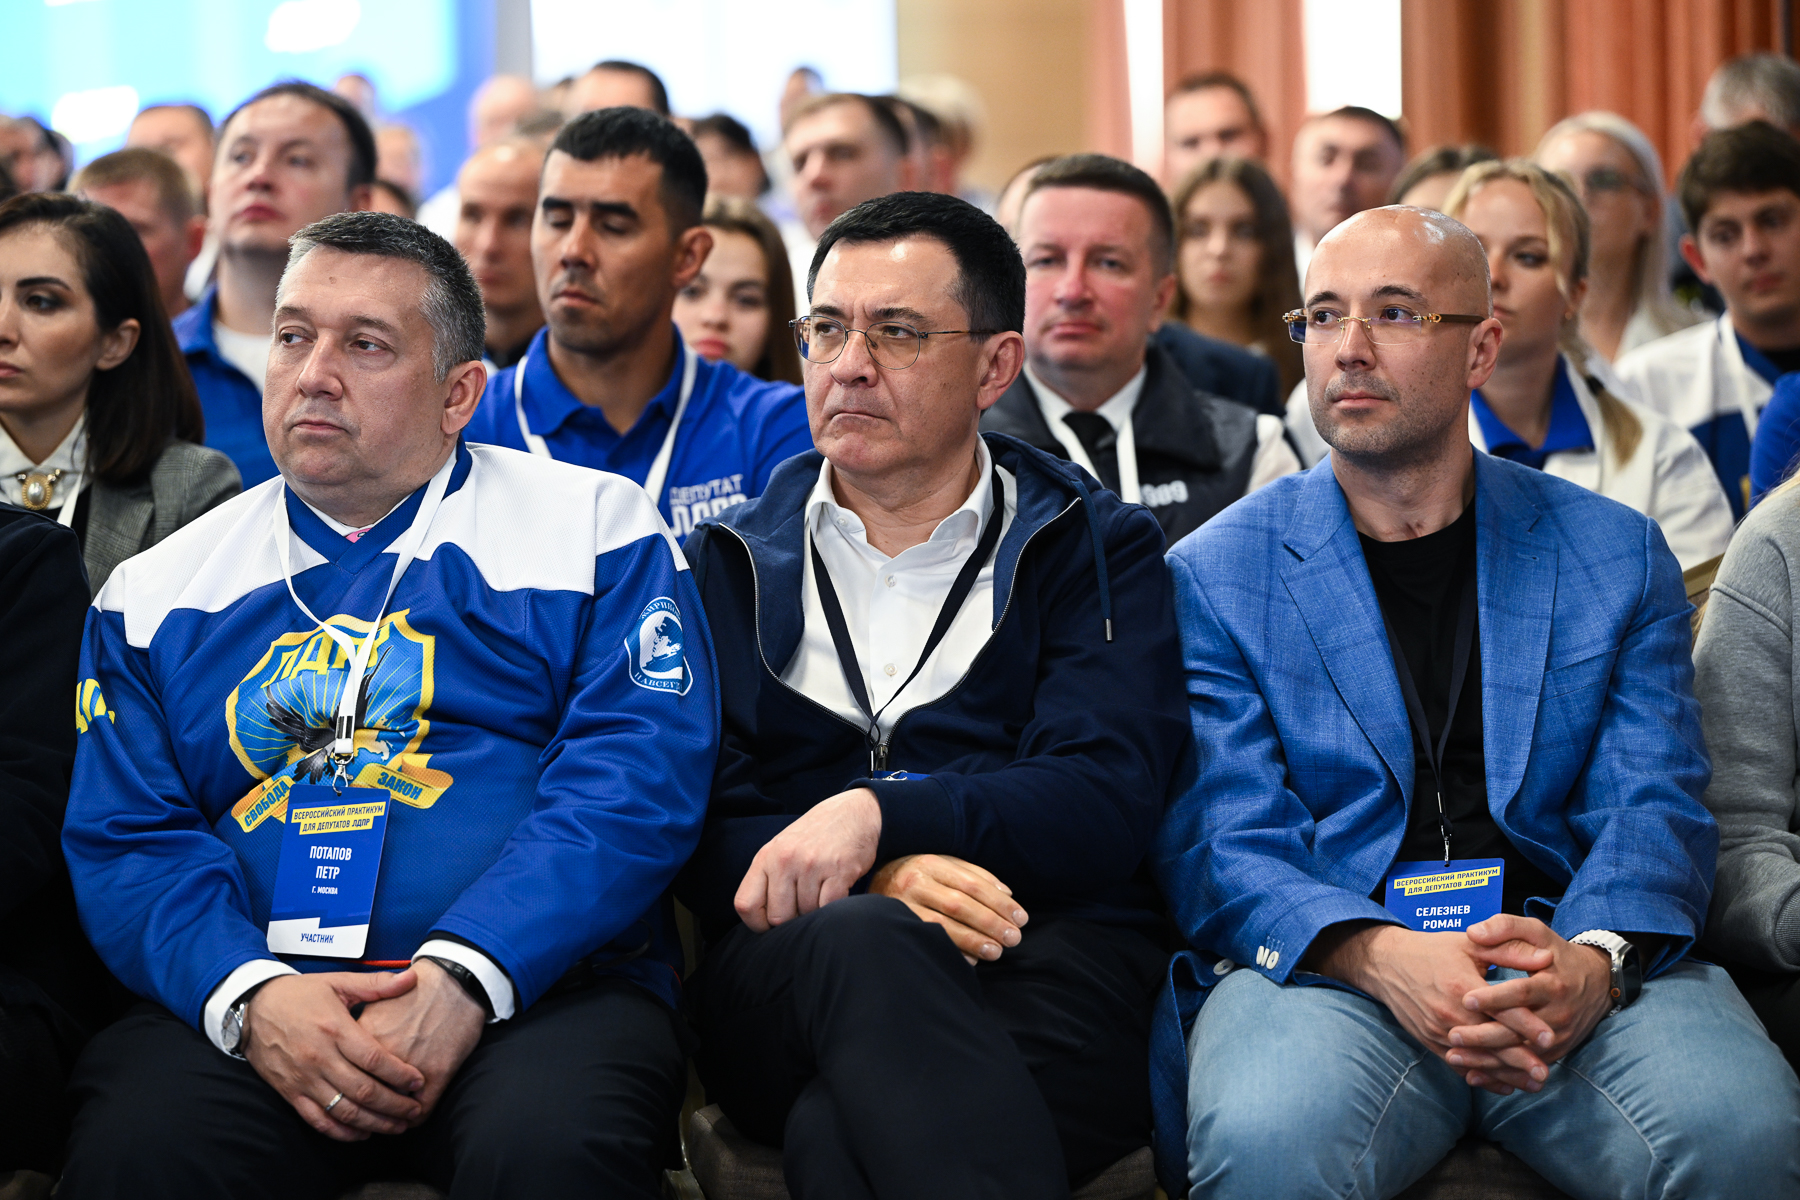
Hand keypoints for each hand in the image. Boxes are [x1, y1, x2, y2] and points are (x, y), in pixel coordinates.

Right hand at [243, 971, 424, 1140]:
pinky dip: (341, 1131)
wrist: (252, 1007)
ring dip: (374, 1122)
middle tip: (415, 1110)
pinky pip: (317, 1119)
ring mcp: (304, 1079)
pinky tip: (361, 1132)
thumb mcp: (338, 982)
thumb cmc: (298, 994)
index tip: (419, 1083)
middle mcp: (320, 1058)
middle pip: (363, 1090)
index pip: (375, 1060)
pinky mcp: (290, 1092)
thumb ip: (376, 983)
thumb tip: (411, 976)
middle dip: (394, 1105)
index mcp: (335, 1030)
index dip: (400, 1075)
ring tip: (397, 1126)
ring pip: (343, 1110)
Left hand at [356, 958, 485, 1125]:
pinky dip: (417, 1118)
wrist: (455, 980)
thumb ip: (355, 1024)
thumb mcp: (376, 997)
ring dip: (389, 1122)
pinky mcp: (436, 1075)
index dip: (342, 1093)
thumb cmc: (418, 987)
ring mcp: (409, 1069)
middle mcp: (381, 1057)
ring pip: (389, 1111)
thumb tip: (343, 1043)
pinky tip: (415, 1116)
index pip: (341, 1079)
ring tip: (392, 1122)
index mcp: (359, 1038)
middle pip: (362, 1100)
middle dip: (364, 1114)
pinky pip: (421, 1111)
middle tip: (368, 1118)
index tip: (347, 1097)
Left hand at [735, 788, 881, 930]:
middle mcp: (785, 859)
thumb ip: (768, 879)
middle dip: (792, 920)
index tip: (771, 923)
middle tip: (803, 905)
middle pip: (778, 917)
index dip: (758, 923)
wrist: (854, 812)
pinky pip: (828, 907)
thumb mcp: (781, 849)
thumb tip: (763, 922)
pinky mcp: (839, 869)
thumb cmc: (814, 837)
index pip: (746, 905)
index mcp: (766, 857)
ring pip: (806, 914)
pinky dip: (833, 907)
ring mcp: (811, 864)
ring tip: (822, 890)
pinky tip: (836, 890)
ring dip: (815, 911)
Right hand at [869, 854, 1027, 963]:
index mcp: (931, 863)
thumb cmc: (919, 875)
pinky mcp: (894, 924)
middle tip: (1014, 938)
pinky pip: (926, 939)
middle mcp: (915, 882)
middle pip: (960, 905)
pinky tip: (971, 959)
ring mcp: (902, 905)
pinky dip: (951, 950)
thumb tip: (1007, 894)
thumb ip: (975, 875)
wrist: (874, 882)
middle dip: (991, 923)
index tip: (1020, 918)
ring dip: (974, 940)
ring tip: (997, 951)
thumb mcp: (944, 865)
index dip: (999, 903)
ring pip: (943, 925)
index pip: (973, 885)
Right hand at [1307, 922, 1551, 1094]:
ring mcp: (1438, 1030)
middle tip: (1545, 1074)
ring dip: (1505, 1074)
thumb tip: (1546, 958)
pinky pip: (1459, 1064)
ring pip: (1477, 1058)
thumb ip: (1509, 951)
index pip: (1500, 1009)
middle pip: (1491, 1041)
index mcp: (1462, 985)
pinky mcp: (1430, 1041)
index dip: (1525, 1024)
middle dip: (1519, 1060)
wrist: (1386, 963)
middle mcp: (1449, 1012)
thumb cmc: (1432, 950)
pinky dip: (1483, 1077)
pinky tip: (1504, 1086)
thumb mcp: (1471, 942)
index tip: (1549, 1037)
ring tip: (1533, 1085)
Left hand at [1449, 916, 1613, 1072]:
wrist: (1596, 982)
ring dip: (1487, 1060)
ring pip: (1520, 1054)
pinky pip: (1526, 1066)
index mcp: (1552, 983)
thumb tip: (1475, 931)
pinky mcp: (1556, 1052)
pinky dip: (1500, 1073)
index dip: (1494, 997)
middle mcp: (1558, 1014)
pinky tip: (1473, 1074)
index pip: (1521, 992)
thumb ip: (1505, 927)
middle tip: (1451, 1035)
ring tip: (1453, 1057)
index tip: (1465, 999)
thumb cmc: (1557, 954)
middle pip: (1519, 1030)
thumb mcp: (1536, 933)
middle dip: (1484, 1035)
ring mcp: (1558, 1037)